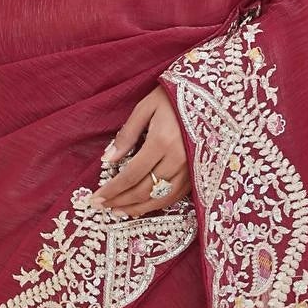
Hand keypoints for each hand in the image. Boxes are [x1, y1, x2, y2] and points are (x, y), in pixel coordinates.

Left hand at [90, 86, 191, 215]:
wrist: (211, 95)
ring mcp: (191, 168)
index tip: (97, 197)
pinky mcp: (198, 173)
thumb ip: (126, 135)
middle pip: (144, 190)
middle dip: (121, 201)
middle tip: (102, 206)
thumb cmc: (173, 98)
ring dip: (137, 208)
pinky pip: (176, 196)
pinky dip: (157, 204)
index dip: (112, 189)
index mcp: (162, 141)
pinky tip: (142, 206)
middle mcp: (178, 159)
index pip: (131, 174)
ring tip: (118, 211)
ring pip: (160, 198)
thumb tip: (107, 160)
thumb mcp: (145, 108)